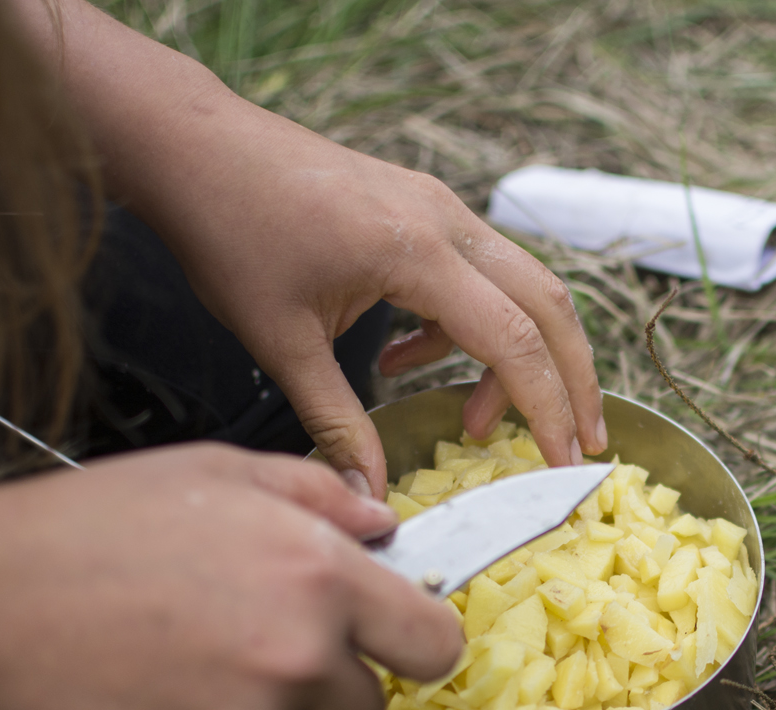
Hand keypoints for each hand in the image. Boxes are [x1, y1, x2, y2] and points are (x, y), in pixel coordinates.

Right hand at [0, 445, 461, 709]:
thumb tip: (384, 525)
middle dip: (330, 683)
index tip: (394, 640)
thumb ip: (318, 496)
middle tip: (260, 643)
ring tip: (187, 659)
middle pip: (368, 707)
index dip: (419, 642)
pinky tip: (150, 693)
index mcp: (321, 576)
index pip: (435, 644)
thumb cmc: (95, 524)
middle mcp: (300, 657)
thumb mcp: (218, 470)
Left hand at [16, 0, 606, 492]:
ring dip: (519, 355)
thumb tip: (368, 498)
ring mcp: (440, 208)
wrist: (195, 145)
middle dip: (572, 380)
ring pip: (520, 285)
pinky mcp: (423, 208)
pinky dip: (465, 327)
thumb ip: (337, 424)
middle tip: (579, 442)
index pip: (515, 342)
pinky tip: (403, 362)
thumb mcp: (280, 343)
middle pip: (548, 305)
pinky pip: (476, 273)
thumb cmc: (229, 232)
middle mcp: (447, 222)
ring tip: (476, 418)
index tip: (562, 464)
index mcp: (418, 253)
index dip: (548, 409)